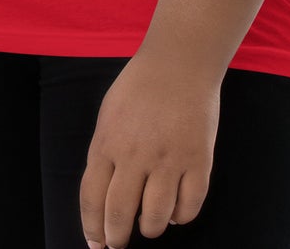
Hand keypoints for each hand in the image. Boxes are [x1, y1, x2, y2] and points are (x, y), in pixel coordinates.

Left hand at [79, 51, 219, 246]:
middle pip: (119, 214)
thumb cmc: (141, 86)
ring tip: (149, 223)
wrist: (180, 60)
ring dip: (149, 228)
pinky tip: (175, 209)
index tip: (96, 244)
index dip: (92, 229)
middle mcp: (135, 155)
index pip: (91, 199)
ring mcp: (168, 159)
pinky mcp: (198, 160)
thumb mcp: (109, 115)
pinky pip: (189, 207)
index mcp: (107, 142)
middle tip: (119, 242)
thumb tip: (101, 197)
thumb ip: (103, 152)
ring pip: (155, 218)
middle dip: (116, 238)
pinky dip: (180, 217)